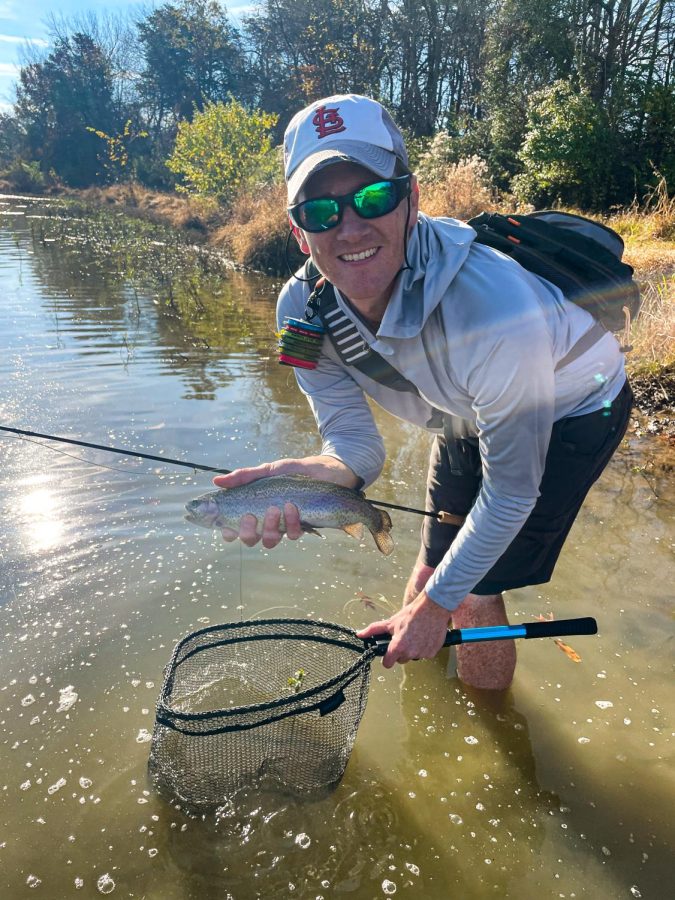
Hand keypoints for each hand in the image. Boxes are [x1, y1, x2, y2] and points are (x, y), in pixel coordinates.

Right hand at [212, 455, 358, 548]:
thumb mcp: (269, 470)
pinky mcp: (303, 527)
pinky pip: (293, 534)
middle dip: (247, 532)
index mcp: (257, 509)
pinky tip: (293, 507)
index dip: (228, 532)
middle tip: (250, 516)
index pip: (236, 528)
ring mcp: (285, 526)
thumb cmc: (296, 471)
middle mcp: (269, 521)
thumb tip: (217, 481)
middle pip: (250, 539)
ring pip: (270, 540)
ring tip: (276, 509)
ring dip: (270, 528)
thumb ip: (245, 476)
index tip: (227, 528)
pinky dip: (291, 523)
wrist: (328, 471)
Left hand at [356, 591, 451, 668]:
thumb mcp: (391, 622)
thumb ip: (374, 630)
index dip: (387, 658)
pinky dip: (424, 648)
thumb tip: (359, 634)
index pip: (387, 664)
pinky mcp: (432, 652)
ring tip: (416, 635)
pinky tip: (424, 636)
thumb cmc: (411, 614)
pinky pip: (425, 654)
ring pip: (413, 656)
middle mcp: (410, 653)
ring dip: (413, 649)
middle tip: (404, 638)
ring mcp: (422, 653)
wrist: (432, 607)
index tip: (389, 652)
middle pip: (401, 660)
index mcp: (398, 646)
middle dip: (401, 651)